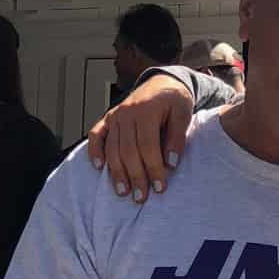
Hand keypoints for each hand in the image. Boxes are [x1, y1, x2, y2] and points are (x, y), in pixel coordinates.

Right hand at [86, 74, 193, 203]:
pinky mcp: (108, 118)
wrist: (162, 81)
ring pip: (112, 147)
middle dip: (135, 176)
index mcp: (147, 111)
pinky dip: (94, 150)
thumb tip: (170, 164)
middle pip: (128, 150)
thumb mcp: (184, 114)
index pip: (148, 146)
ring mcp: (115, 115)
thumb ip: (177, 137)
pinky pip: (96, 135)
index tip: (159, 187)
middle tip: (141, 197)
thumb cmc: (175, 100)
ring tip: (123, 191)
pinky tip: (98, 167)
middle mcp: (127, 113)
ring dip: (116, 172)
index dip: (153, 168)